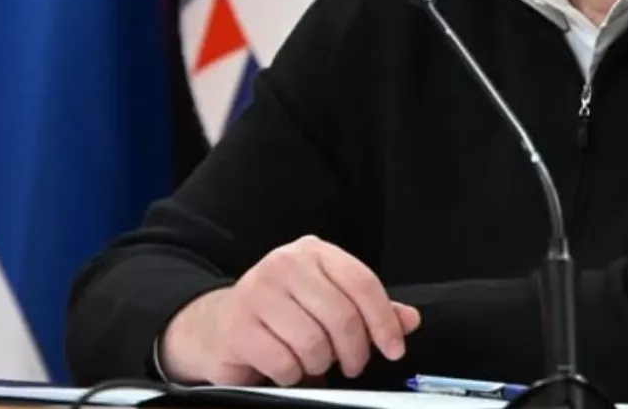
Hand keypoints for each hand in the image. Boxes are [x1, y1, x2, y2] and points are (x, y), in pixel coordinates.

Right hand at [158, 235, 420, 385]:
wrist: (217, 325)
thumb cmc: (282, 313)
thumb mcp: (328, 302)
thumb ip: (368, 309)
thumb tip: (410, 320)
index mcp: (314, 252)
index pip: (362, 283)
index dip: (384, 320)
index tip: (394, 348)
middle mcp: (285, 264)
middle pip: (341, 316)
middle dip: (355, 350)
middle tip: (353, 364)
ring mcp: (258, 292)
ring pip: (313, 343)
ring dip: (320, 364)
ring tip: (313, 362)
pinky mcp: (238, 325)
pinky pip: (284, 362)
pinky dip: (292, 374)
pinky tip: (287, 367)